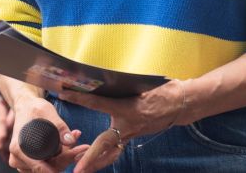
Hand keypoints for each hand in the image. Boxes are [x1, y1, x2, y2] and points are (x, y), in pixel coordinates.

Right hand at [8, 96, 87, 172]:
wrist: (26, 108)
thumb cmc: (35, 108)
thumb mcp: (48, 112)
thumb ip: (59, 127)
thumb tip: (71, 141)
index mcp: (19, 149)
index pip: (41, 167)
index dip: (62, 161)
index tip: (77, 154)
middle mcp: (18, 159)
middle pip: (48, 168)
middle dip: (67, 158)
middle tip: (84, 147)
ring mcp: (23, 163)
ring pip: (50, 167)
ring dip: (65, 157)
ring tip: (78, 143)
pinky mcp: (31, 163)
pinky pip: (49, 164)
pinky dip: (61, 156)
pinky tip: (71, 145)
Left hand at [60, 80, 186, 172]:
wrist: (180, 105)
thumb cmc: (162, 92)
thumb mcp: (141, 86)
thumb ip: (121, 87)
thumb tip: (102, 81)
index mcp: (127, 108)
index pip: (97, 102)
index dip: (80, 97)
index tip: (65, 93)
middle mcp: (127, 124)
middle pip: (104, 144)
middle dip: (89, 158)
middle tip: (76, 170)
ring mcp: (131, 133)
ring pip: (111, 152)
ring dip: (96, 161)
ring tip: (82, 169)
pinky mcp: (133, 136)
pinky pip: (117, 149)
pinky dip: (107, 155)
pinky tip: (98, 159)